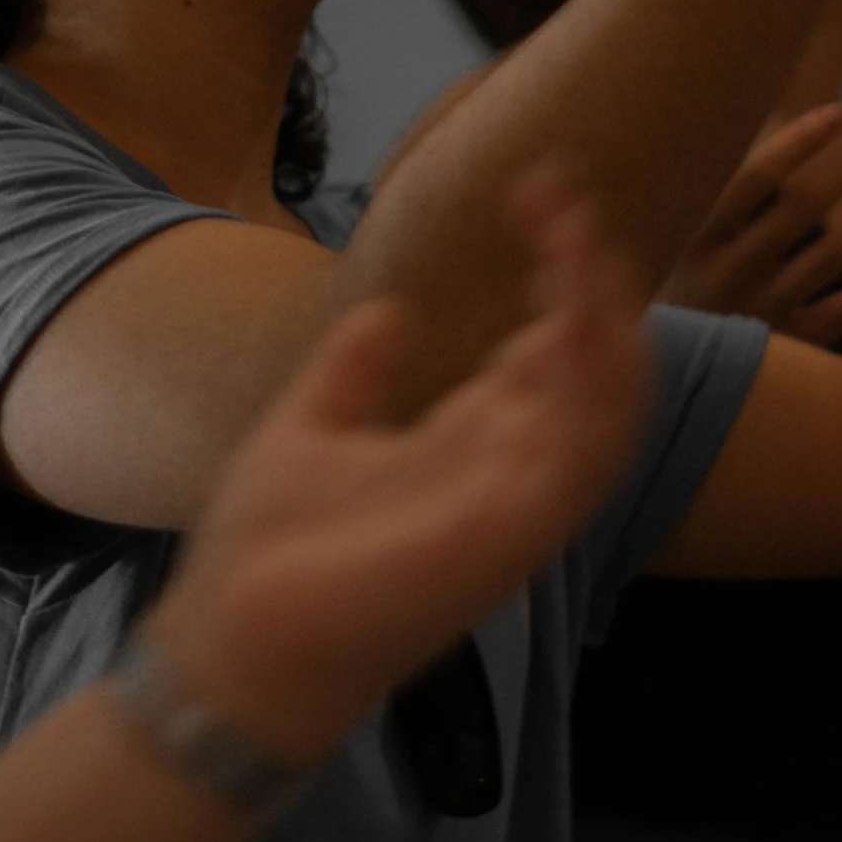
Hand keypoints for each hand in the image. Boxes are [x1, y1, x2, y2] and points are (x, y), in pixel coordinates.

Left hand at [150, 174, 650, 766]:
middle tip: (565, 200)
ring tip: (583, 241)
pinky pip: (584, 451)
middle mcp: (508, 470)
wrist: (232, 643)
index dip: (557, 276)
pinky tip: (573, 315)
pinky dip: (592, 383)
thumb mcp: (307, 430)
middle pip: (592, 367)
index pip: (548, 350)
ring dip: (607, 320)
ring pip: (610, 404)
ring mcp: (519, 504)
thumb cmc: (266, 554)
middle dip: (593, 283)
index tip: (536, 198)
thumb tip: (388, 312)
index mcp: (467, 446)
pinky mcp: (514, 532)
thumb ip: (353, 374)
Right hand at [659, 103, 841, 347]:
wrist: (661, 378)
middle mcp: (729, 275)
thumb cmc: (666, 290)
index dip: (799, 141)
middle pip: (803, 207)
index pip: (755, 178)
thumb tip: (769, 122)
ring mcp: (762, 315)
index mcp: (694, 239)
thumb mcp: (670, 241)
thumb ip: (717, 193)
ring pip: (834, 256)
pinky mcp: (791, 349)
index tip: (839, 111)